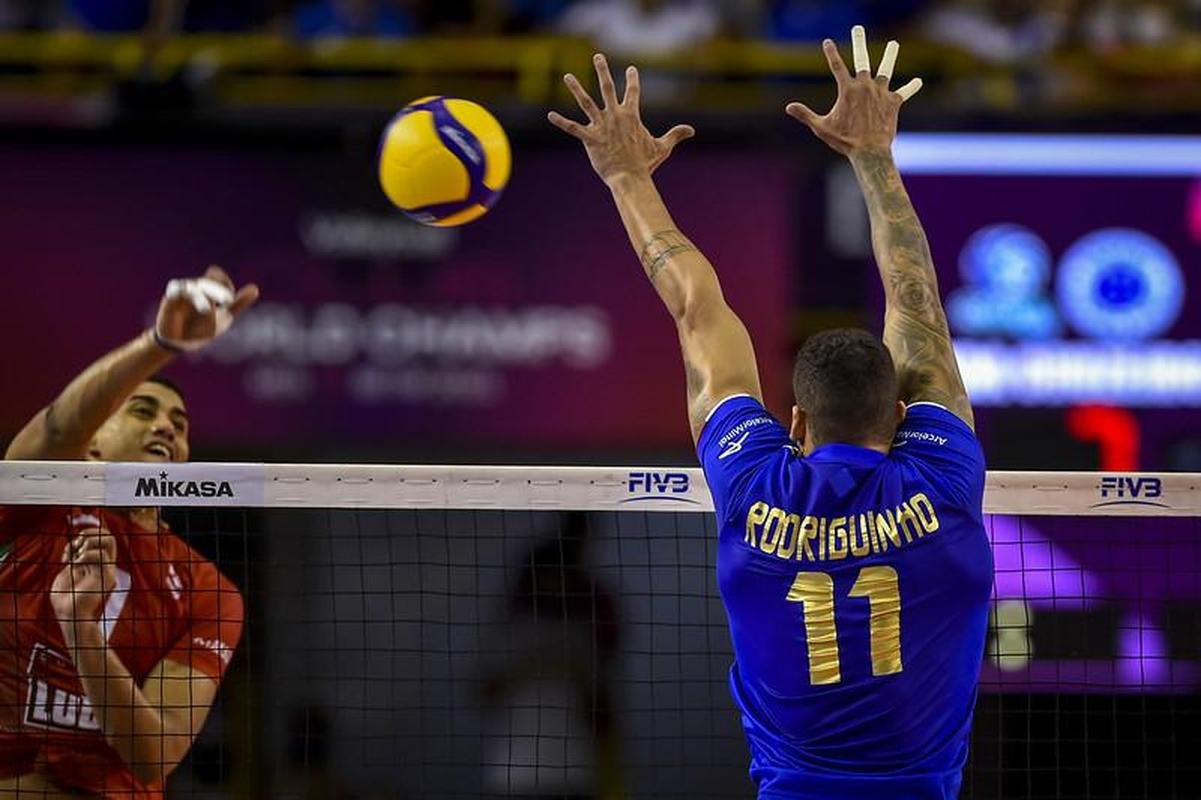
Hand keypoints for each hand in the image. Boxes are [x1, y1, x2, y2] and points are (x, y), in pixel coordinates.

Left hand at [50, 527, 118, 633]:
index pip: (99, 538)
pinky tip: (76, 563)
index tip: (68, 551)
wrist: (69, 614)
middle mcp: (103, 564)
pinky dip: (86, 554)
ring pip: (109, 540)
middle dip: (88, 534)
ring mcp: (106, 569)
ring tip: (78, 553)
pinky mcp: (106, 575)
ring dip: (90, 540)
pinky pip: (102, 554)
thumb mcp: (67, 573)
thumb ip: (74, 558)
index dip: (83, 537)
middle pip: (107, 535)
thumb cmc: (65, 599)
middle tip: (75, 546)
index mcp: (94, 563)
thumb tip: (76, 544)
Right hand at [154, 266, 258, 352]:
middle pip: (208, 283)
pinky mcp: (171, 297)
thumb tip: (255, 288)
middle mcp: (198, 287)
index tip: (229, 302)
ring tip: (207, 311)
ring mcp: (185, 291)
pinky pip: (176, 289)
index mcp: (211, 290)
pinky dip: (179, 291)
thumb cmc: (201, 328)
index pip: (220, 279)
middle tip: (228, 301)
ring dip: (201, 299)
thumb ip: (238, 303)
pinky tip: (181, 295)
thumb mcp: (223, 317)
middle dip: (218, 291)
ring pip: (194, 288)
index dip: (225, 287)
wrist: (179, 342)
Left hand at [548, 54, 694, 186]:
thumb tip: (692, 130)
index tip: (631, 68)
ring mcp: (601, 126)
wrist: (631, 178)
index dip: (633, 79)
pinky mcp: (590, 139)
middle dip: (603, 70)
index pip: (633, 92)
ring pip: (586, 103)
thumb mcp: (662, 147)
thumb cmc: (645, 164)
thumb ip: (675, 135)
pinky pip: (573, 128)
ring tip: (567, 76)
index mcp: (631, 116)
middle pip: (608, 88)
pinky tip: (550, 115)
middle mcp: (615, 116)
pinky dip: (561, 122)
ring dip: (576, 89)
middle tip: (598, 56)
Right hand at [785, 26, 922, 156]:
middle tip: (857, 29)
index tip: (827, 41)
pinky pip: (903, 93)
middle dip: (858, 42)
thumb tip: (788, 107)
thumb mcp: (821, 128)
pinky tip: (918, 81)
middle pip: (862, 60)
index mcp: (847, 90)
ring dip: (889, 56)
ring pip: (886, 71)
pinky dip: (911, 87)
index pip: (836, 66)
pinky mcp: (893, 103)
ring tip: (893, 44)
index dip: (831, 53)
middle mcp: (865, 86)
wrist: (870, 152)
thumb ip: (805, 115)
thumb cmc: (844, 141)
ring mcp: (881, 93)